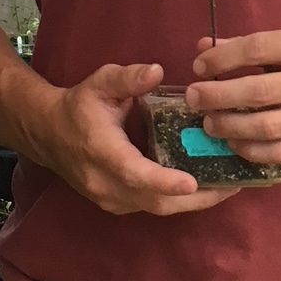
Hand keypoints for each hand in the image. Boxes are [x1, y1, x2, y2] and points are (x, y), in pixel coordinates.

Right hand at [38, 62, 241, 216]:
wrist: (49, 133)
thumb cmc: (80, 106)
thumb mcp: (101, 82)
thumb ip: (128, 77)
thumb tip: (156, 71)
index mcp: (101, 152)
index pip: (134, 173)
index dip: (164, 181)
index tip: (192, 182)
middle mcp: (105, 183)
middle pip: (154, 201)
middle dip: (196, 199)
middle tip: (232, 186)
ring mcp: (111, 199)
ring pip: (157, 208)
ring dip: (192, 203)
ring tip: (227, 187)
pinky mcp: (117, 204)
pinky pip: (152, 207)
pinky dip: (178, 201)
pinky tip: (204, 187)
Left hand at [185, 26, 280, 166]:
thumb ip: (253, 45)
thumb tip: (205, 49)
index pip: (257, 49)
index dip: (222, 60)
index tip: (199, 67)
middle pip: (259, 93)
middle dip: (217, 97)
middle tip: (194, 98)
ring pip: (267, 128)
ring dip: (229, 127)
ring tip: (210, 122)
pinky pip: (279, 154)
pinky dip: (250, 150)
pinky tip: (234, 141)